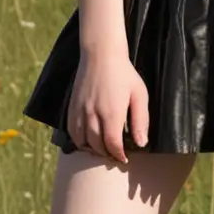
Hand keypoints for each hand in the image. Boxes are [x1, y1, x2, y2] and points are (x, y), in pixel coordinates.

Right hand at [67, 47, 148, 163]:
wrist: (101, 55)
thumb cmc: (124, 74)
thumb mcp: (139, 95)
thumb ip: (141, 120)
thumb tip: (141, 143)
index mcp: (111, 112)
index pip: (112, 144)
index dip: (119, 155)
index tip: (124, 159)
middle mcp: (93, 114)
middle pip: (97, 146)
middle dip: (107, 154)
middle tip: (115, 156)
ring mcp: (80, 110)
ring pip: (82, 141)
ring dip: (92, 150)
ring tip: (102, 150)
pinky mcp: (72, 106)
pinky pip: (71, 130)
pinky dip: (78, 140)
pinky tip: (87, 141)